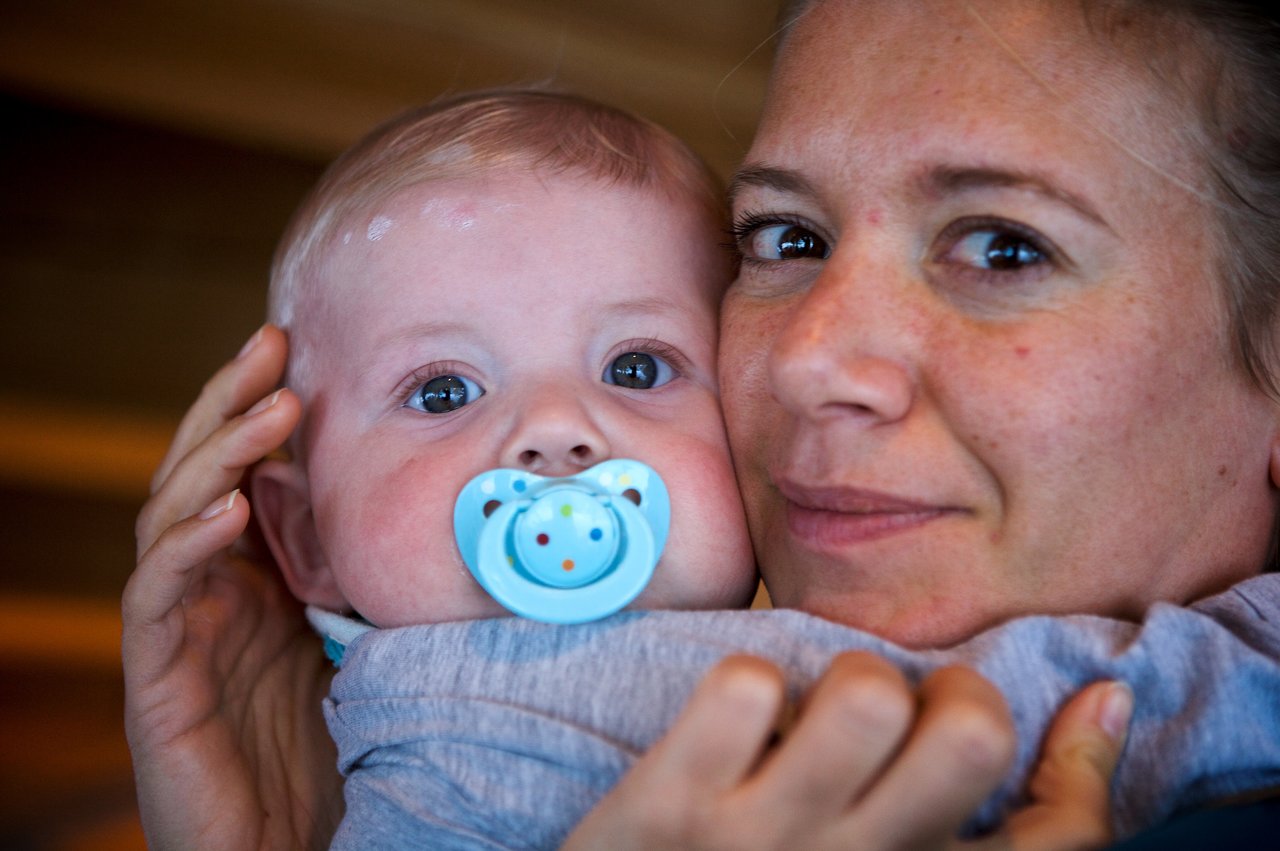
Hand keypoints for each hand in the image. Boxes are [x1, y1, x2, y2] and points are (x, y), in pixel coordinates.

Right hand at [123, 326, 341, 850]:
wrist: (285, 850)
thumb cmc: (330, 751)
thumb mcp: (359, 645)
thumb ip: (361, 581)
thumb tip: (426, 510)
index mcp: (254, 578)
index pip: (242, 474)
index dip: (257, 412)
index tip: (294, 351)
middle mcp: (209, 591)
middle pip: (200, 476)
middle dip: (231, 408)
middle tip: (269, 346)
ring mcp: (177, 629)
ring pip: (171, 519)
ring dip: (217, 459)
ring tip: (269, 411)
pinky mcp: (156, 679)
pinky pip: (157, 597)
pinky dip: (187, 547)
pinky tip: (226, 510)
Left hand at [564, 652, 1128, 850]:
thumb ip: (967, 821)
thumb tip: (1098, 706)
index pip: (1061, 840)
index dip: (1085, 757)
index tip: (1083, 701)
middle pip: (972, 732)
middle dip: (950, 694)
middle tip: (901, 714)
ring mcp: (761, 843)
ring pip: (865, 692)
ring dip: (845, 680)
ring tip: (808, 719)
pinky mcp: (671, 805)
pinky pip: (747, 684)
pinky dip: (744, 688)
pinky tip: (727, 731)